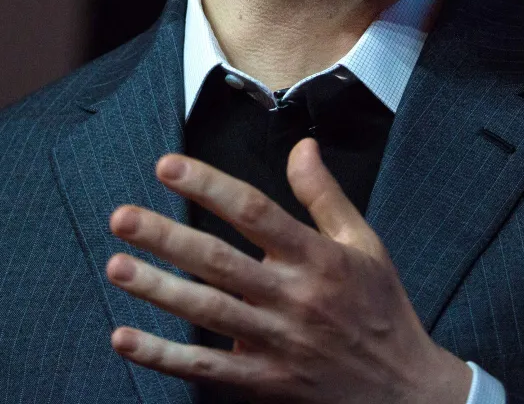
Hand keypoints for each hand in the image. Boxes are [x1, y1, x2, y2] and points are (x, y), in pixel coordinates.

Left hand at [105, 138, 470, 403]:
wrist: (408, 394)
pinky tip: (124, 338)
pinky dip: (162, 357)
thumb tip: (301, 145)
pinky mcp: (266, 382)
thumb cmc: (382, 310)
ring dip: (157, 290)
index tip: (166, 166)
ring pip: (207, 312)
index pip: (254, 211)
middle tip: (121, 217)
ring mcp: (278, 344)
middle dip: (167, 238)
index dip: (208, 186)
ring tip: (116, 265)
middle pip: (219, 262)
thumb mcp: (365, 245)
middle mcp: (294, 298)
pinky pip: (206, 368)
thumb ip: (325, 195)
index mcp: (317, 258)